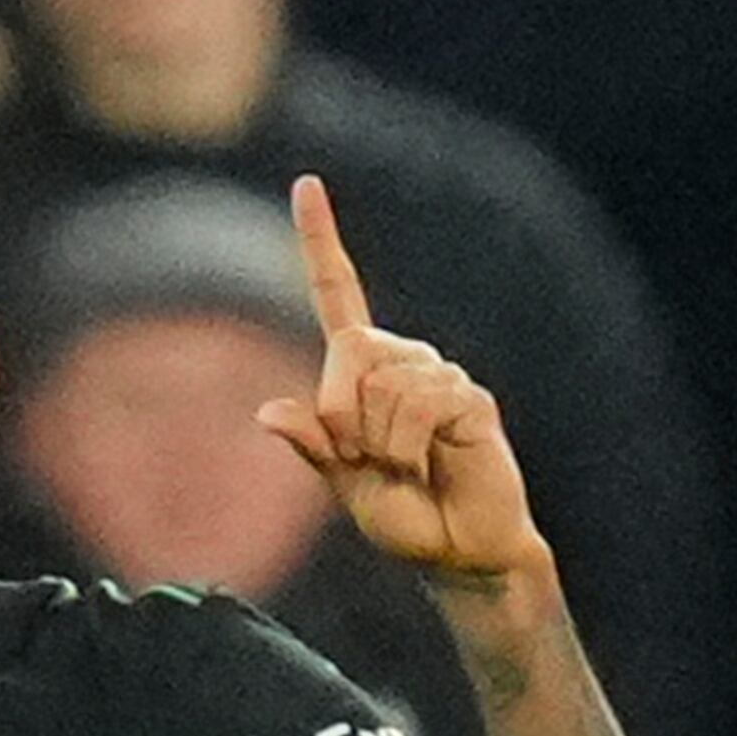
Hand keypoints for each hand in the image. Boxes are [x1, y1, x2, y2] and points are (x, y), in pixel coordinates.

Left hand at [254, 176, 545, 592]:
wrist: (460, 553)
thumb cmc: (405, 518)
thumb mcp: (343, 484)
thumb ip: (312, 446)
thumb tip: (267, 412)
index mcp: (363, 372)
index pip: (338, 293)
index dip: (320, 240)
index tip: (305, 183)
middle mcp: (402, 359)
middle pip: (346, 352)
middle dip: (343, 418)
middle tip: (373, 460)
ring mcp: (440, 374)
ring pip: (379, 385)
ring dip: (378, 443)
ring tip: (408, 467)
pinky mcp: (469, 397)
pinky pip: (417, 403)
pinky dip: (406, 445)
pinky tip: (429, 463)